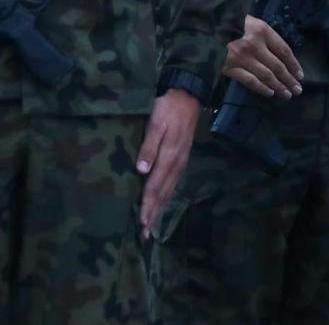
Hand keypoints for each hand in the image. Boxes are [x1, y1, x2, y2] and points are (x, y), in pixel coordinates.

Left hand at [137, 88, 199, 238]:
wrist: (188, 94)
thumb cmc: (167, 107)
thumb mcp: (156, 123)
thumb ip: (149, 146)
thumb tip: (141, 171)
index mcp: (169, 156)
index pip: (155, 186)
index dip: (147, 205)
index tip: (141, 223)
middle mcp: (176, 163)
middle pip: (163, 192)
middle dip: (153, 212)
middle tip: (144, 233)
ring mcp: (181, 161)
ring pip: (168, 189)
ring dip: (159, 206)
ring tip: (151, 223)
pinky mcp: (181, 157)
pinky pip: (172, 181)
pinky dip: (165, 194)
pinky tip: (161, 200)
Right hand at [222, 16, 302, 97]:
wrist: (201, 27)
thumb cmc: (226, 20)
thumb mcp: (247, 19)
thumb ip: (261, 32)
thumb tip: (278, 51)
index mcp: (261, 30)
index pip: (284, 50)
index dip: (294, 64)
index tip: (300, 75)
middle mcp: (254, 45)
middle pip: (278, 66)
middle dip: (289, 80)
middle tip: (297, 90)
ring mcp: (242, 57)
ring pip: (266, 76)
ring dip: (279, 86)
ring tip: (286, 94)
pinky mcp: (229, 67)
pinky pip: (250, 81)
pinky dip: (261, 88)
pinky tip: (269, 93)